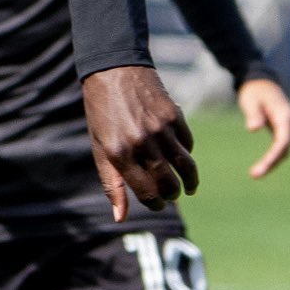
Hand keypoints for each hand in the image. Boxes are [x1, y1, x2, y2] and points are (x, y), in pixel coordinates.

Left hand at [81, 65, 198, 223]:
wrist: (114, 71)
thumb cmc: (102, 114)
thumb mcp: (100, 148)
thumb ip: (112, 184)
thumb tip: (120, 218)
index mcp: (119, 154)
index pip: (147, 191)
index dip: (154, 203)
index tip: (156, 205)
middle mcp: (142, 142)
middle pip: (169, 182)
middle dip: (172, 194)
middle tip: (171, 197)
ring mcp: (160, 128)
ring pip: (185, 165)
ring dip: (190, 181)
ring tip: (188, 188)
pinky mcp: (174, 115)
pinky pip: (187, 143)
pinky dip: (187, 154)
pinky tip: (182, 159)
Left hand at [237, 77, 289, 178]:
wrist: (261, 82)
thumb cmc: (254, 91)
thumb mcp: (251, 101)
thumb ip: (253, 114)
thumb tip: (253, 128)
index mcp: (285, 116)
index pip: (282, 141)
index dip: (273, 156)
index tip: (261, 168)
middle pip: (285, 148)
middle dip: (272, 163)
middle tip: (255, 175)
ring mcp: (288, 127)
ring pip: (284, 149)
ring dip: (273, 162)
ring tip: (256, 174)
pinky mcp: (282, 129)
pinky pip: (280, 146)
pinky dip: (273, 157)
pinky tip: (262, 166)